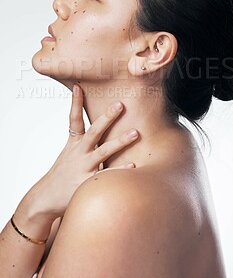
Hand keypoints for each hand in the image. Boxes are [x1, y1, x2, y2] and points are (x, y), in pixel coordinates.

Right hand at [29, 84, 137, 219]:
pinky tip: (134, 165)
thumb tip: (94, 126)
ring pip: (103, 152)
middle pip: (93, 132)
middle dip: (107, 117)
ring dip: (120, 142)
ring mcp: (83, 167)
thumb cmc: (63, 172)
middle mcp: (79, 153)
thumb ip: (81, 138)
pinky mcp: (88, 183)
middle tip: (120, 104)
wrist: (46, 197)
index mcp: (74, 143)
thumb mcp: (69, 152)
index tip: (79, 86)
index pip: (74, 119)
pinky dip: (120, 170)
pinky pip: (107, 175)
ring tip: (135, 133)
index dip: (75, 102)